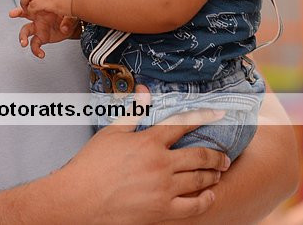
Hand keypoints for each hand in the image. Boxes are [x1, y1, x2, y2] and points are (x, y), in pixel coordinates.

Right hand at [10, 9, 78, 57]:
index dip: (27, 4)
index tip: (25, 7)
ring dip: (22, 37)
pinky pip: (35, 45)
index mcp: (44, 8)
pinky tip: (41, 54)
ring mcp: (38, 28)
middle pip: (23, 13)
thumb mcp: (72, 14)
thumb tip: (63, 28)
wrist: (74, 25)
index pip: (32, 4)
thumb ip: (68, 20)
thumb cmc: (71, 15)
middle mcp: (38, 17)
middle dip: (17, 12)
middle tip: (12, 14)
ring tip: (23, 43)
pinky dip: (36, 50)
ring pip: (25, 31)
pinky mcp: (42, 38)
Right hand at [57, 86, 229, 223]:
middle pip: (199, 155)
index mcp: (149, 142)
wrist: (79, 199)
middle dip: (217, 155)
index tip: (219, 115)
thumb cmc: (91, 165)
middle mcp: (161, 164)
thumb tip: (145, 91)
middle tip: (224, 156)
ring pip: (200, 180)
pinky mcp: (162, 211)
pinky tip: (209, 195)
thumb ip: (133, 111)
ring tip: (219, 172)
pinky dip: (206, 200)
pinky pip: (194, 206)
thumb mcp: (112, 132)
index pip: (183, 125)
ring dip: (213, 174)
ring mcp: (164, 189)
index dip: (203, 118)